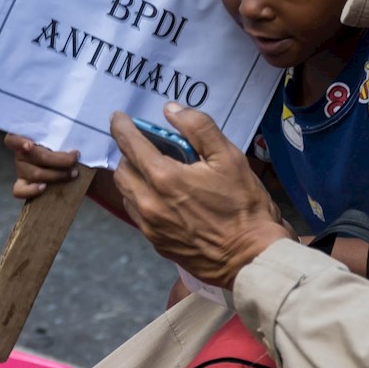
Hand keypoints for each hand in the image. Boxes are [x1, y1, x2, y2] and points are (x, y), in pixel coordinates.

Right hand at [6, 134, 78, 199]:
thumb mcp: (61, 138)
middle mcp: (21, 154)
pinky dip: (31, 190)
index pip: (13, 139)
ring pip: (36, 174)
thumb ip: (63, 138)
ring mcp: (21, 170)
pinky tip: (44, 187)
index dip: (19, 142)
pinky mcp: (23, 184)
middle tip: (75, 159)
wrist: (66, 163)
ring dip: (58, 175)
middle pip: (37, 157)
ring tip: (74, 173)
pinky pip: (19, 191)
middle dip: (60, 160)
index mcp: (26, 137)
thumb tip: (74, 150)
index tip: (30, 145)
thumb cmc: (62, 145)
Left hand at [110, 105, 293, 286]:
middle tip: (145, 146)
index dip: (121, 127)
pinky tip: (163, 198)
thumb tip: (172, 110)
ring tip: (154, 172)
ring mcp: (151, 227)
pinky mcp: (157, 243)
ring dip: (133, 178)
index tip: (118, 118)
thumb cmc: (244, 206)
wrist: (250, 257)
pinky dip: (142, 200)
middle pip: (121, 170)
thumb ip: (198, 128)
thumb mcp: (229, 157)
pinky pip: (138, 215)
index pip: (130, 144)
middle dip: (128, 154)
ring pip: (127, 194)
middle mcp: (150, 203)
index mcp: (165, 178)